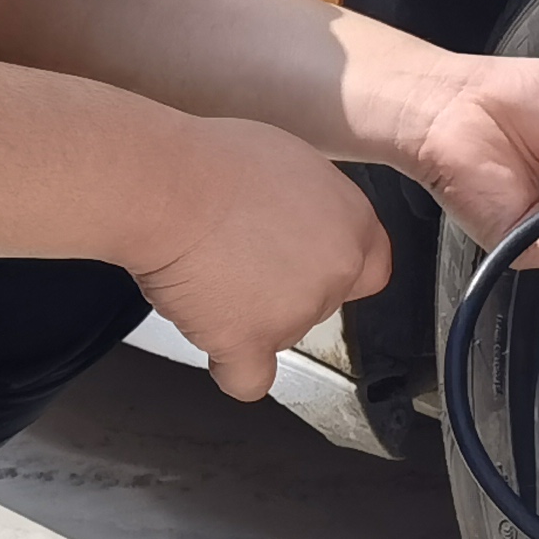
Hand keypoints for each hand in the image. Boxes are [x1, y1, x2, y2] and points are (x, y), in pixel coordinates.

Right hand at [131, 116, 392, 401]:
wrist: (168, 186)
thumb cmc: (213, 161)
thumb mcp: (288, 160)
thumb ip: (311, 202)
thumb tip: (298, 219)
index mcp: (351, 221)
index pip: (370, 265)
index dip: (332, 266)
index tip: (305, 260)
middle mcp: (335, 271)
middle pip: (321, 302)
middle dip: (285, 289)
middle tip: (239, 256)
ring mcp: (295, 313)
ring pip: (282, 334)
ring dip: (251, 315)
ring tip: (208, 272)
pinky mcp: (249, 342)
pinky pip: (250, 378)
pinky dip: (233, 366)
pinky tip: (217, 343)